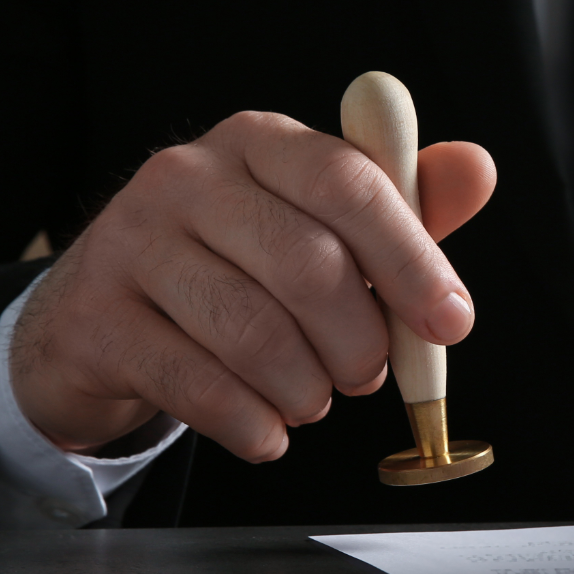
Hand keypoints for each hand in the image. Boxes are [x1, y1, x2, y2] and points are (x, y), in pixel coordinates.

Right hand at [10, 111, 495, 458]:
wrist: (100, 318)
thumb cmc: (232, 269)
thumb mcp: (318, 226)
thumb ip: (401, 206)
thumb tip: (477, 168)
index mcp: (258, 143)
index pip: (348, 182)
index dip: (411, 259)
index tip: (450, 323)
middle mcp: (187, 177)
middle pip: (306, 264)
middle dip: (359, 341)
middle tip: (365, 375)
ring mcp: (130, 244)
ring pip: (253, 332)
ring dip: (305, 388)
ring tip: (310, 397)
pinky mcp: (96, 318)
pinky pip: (197, 384)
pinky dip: (252, 423)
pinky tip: (266, 431)